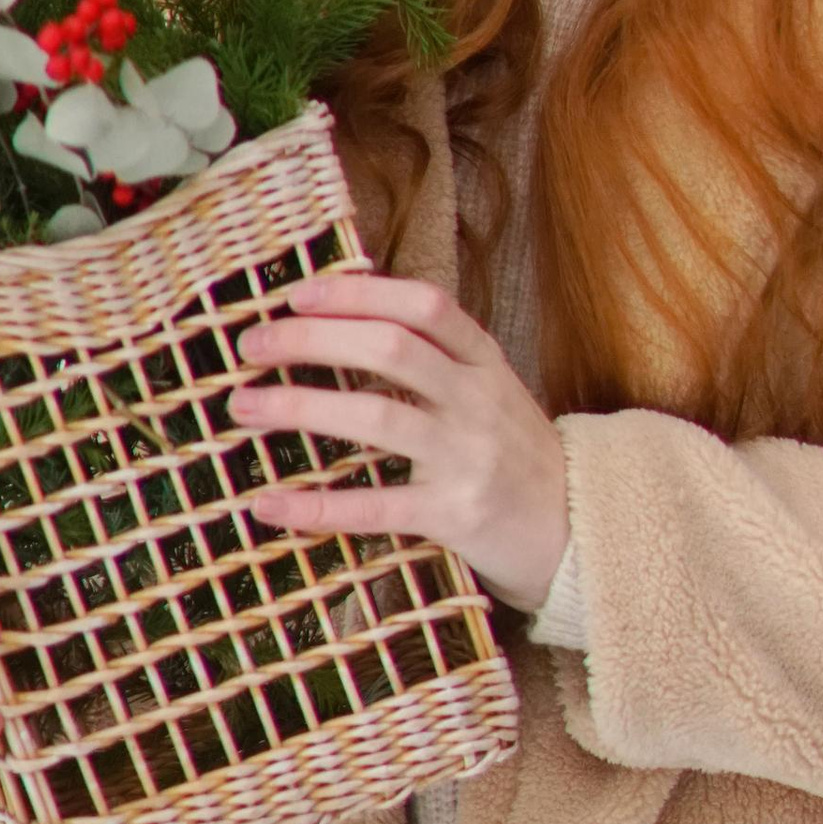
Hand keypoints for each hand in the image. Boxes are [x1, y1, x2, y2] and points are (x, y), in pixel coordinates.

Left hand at [229, 271, 570, 614]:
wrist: (579, 530)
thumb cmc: (513, 453)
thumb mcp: (488, 390)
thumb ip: (434, 358)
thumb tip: (341, 318)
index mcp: (484, 361)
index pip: (423, 305)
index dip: (357, 292)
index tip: (297, 294)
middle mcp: (477, 400)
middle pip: (391, 348)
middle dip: (312, 338)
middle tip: (251, 343)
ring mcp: (468, 457)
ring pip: (377, 416)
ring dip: (300, 406)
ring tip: (243, 406)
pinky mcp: (455, 516)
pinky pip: (375, 507)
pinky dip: (317, 507)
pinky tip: (269, 504)